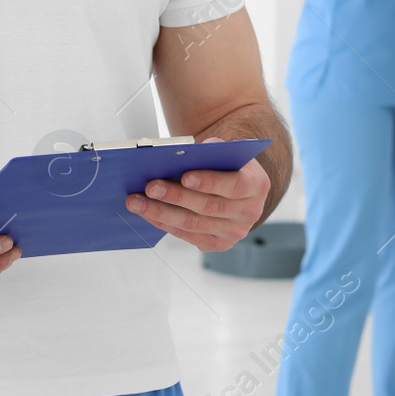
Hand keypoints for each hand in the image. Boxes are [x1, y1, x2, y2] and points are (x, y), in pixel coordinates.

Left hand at [125, 137, 270, 251]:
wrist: (238, 185)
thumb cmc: (227, 164)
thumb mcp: (224, 151)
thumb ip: (208, 152)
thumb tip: (175, 158)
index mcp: (256, 185)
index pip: (233, 185)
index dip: (209, 182)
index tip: (184, 176)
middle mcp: (249, 212)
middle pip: (208, 207)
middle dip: (175, 196)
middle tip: (150, 187)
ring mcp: (234, 232)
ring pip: (192, 224)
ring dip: (161, 213)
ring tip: (137, 202)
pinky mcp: (217, 244)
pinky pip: (186, 235)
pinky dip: (164, 223)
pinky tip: (147, 213)